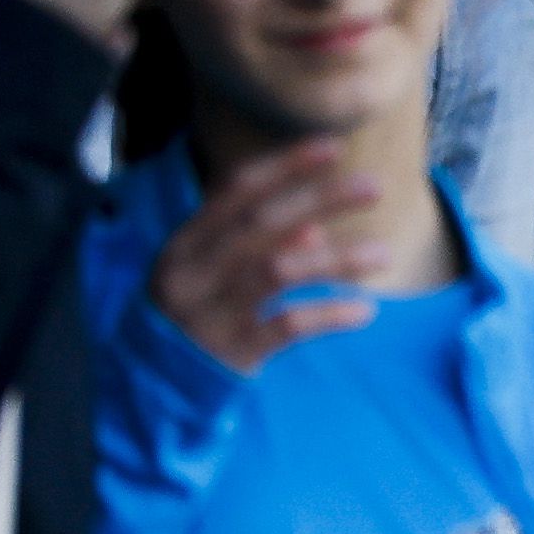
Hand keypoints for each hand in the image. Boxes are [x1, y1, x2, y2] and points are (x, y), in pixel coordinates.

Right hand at [148, 137, 395, 369]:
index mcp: (186, 243)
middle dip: (320, 199)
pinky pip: (288, 324)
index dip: (286, 166)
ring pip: (278, 271)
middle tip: (374, 188)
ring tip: (384, 256)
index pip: (237, 190)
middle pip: (261, 223)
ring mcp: (209, 312)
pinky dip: (329, 313)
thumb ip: (255, 247)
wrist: (150, 386)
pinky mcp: (231, 351)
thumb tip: (313, 229)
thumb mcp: (210, 273)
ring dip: (336, 260)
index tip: (334, 147)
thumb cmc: (193, 315)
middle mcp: (193, 272)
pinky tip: (364, 310)